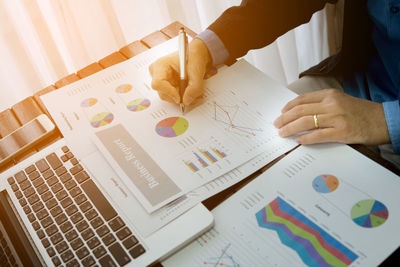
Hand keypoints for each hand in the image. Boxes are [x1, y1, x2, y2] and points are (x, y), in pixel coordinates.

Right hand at [149, 38, 211, 105]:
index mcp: (161, 65)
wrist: (195, 56)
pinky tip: (189, 91)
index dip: (169, 92)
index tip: (180, 98)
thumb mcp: (197, 71)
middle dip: (178, 97)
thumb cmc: (193, 57)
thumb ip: (194, 87)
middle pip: (162, 93)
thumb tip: (186, 101)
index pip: (158, 83)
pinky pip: (171, 96)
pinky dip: (181, 97)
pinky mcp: (166, 86)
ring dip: (181, 98)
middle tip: (191, 96)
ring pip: (168, 97)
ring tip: (193, 92)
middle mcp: (157, 73)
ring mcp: (160, 81)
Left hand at [273, 89, 389, 145]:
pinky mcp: (341, 132)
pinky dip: (305, 138)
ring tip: (282, 133)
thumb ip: (322, 104)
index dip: (288, 107)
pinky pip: (318, 136)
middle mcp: (331, 104)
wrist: (383, 120)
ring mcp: (336, 118)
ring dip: (290, 128)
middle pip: (300, 111)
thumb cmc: (361, 112)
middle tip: (277, 124)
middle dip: (285, 118)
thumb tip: (301, 113)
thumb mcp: (340, 101)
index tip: (281, 113)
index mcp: (330, 95)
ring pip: (305, 122)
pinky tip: (298, 141)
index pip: (302, 99)